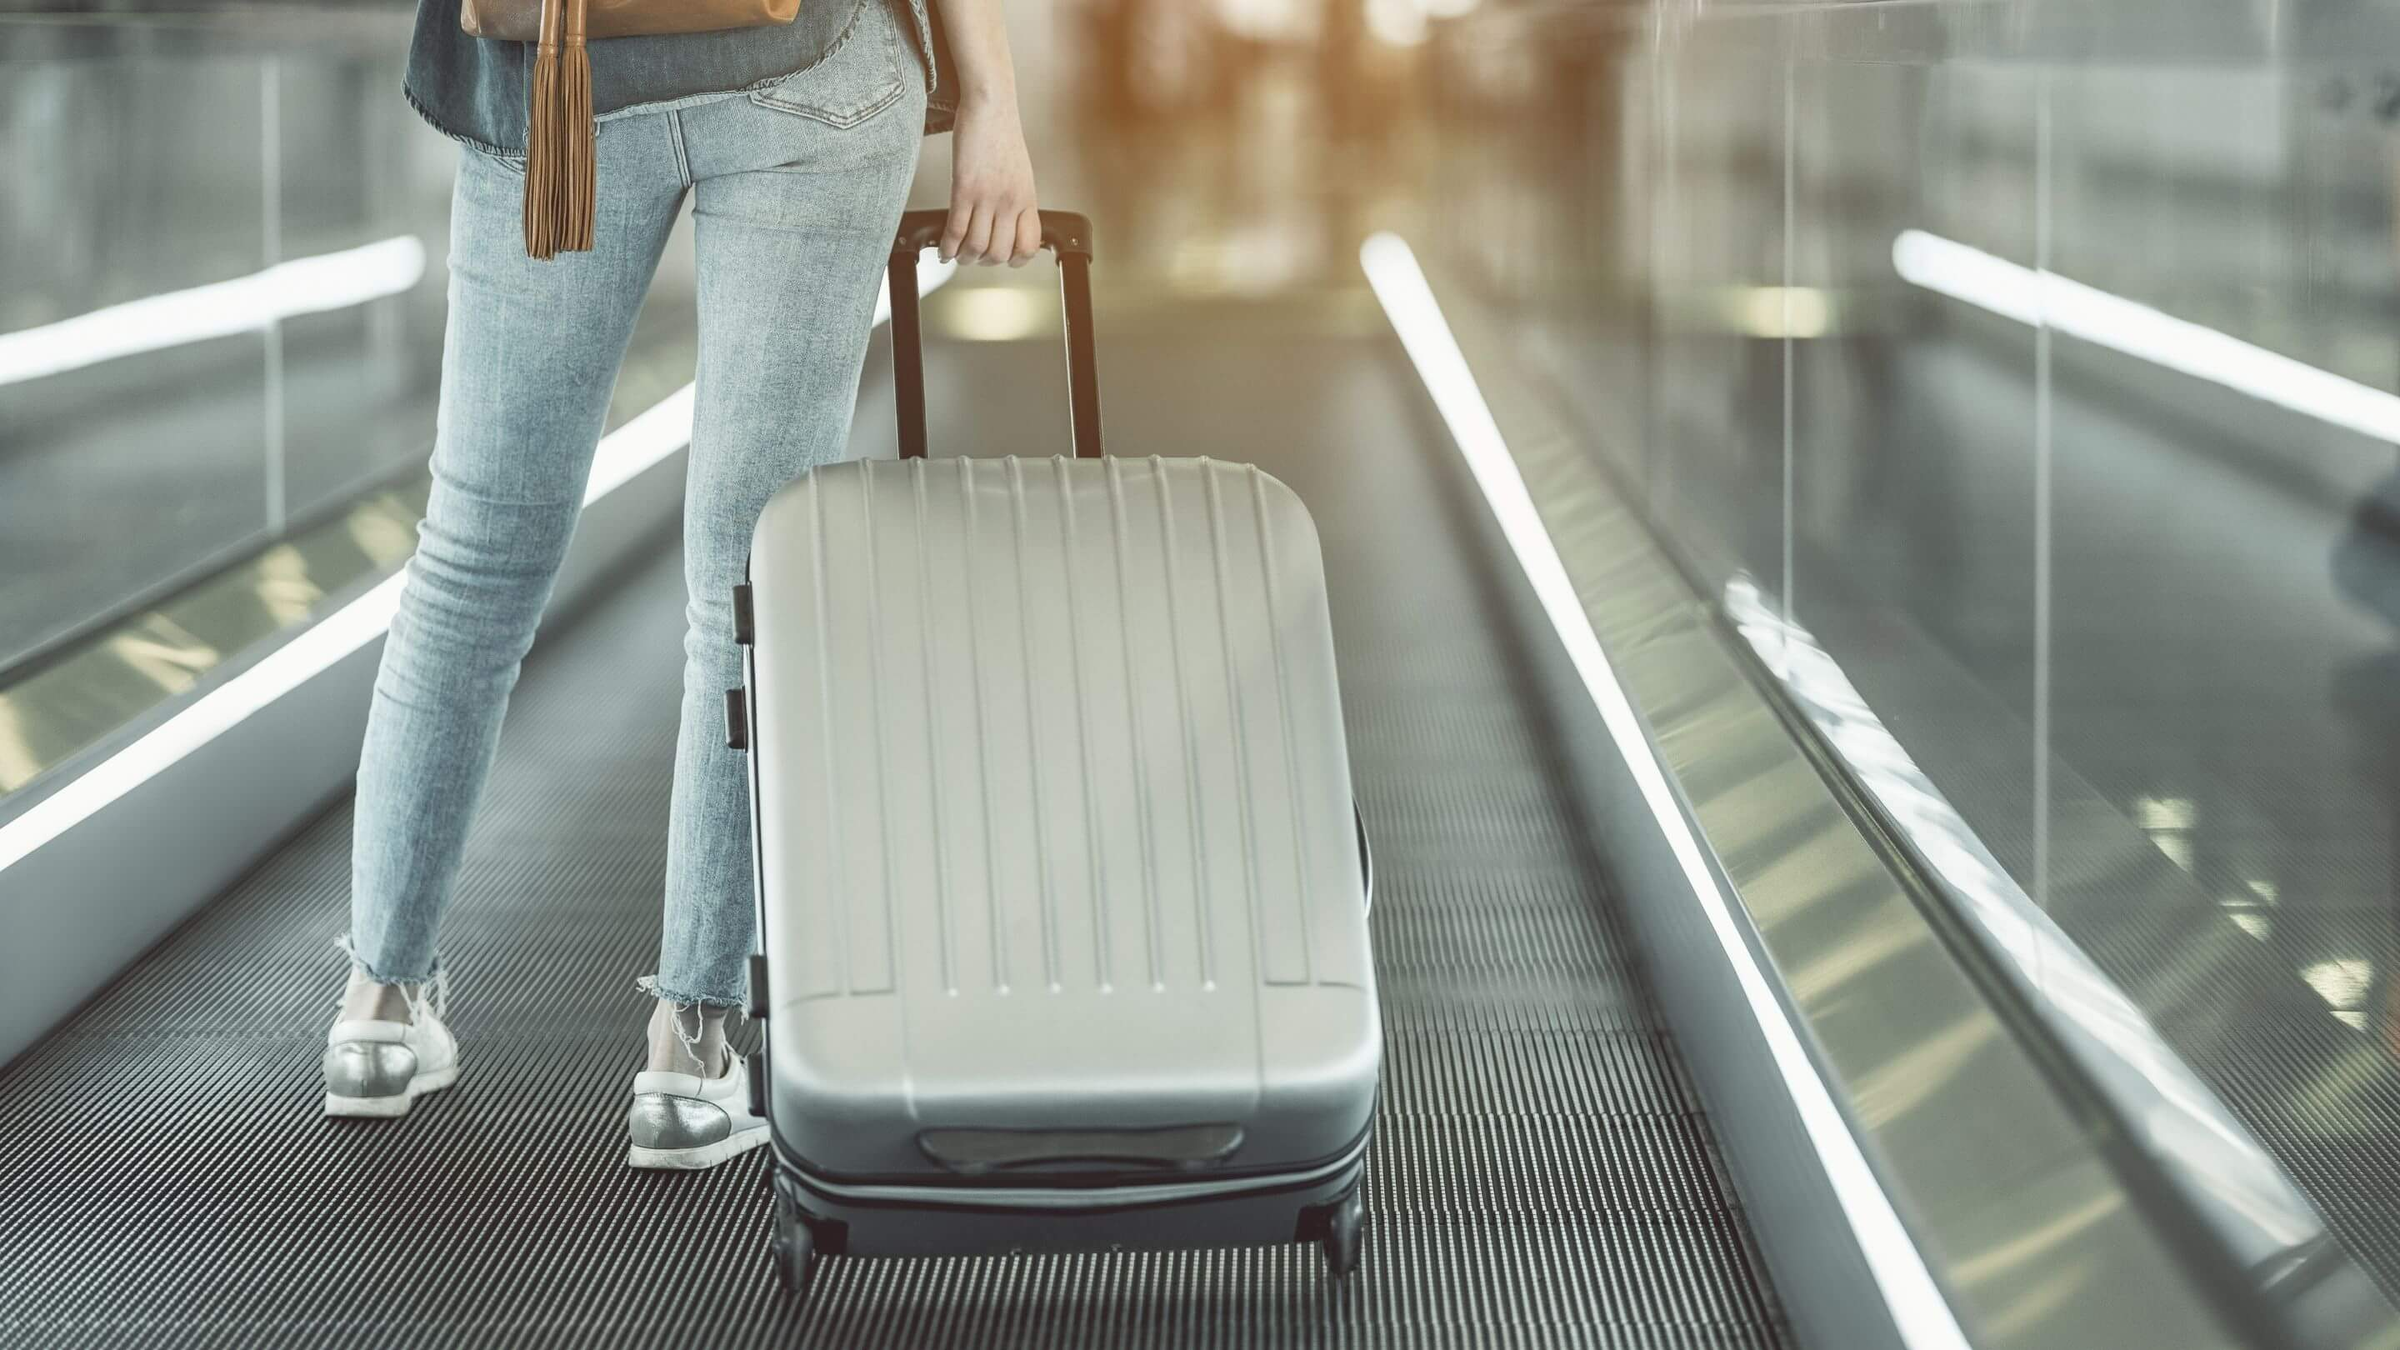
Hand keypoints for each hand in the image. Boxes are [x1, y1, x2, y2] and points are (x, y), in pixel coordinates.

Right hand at [943, 93, 1039, 265]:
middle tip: (973, 257)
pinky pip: (956, 230)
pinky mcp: (964, 188)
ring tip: (956, 255)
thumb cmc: (1001, 134)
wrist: (991, 105)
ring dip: (964, 258)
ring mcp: (987, 197)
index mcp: (1026, 199)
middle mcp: (1010, 202)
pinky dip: (947, 246)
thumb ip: (1016, 198)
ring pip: (976, 246)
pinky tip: (943, 249)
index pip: (1028, 245)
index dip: (1015, 260)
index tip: (1003, 259)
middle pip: (999, 252)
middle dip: (984, 262)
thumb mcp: (1020, 172)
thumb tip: (1008, 221)